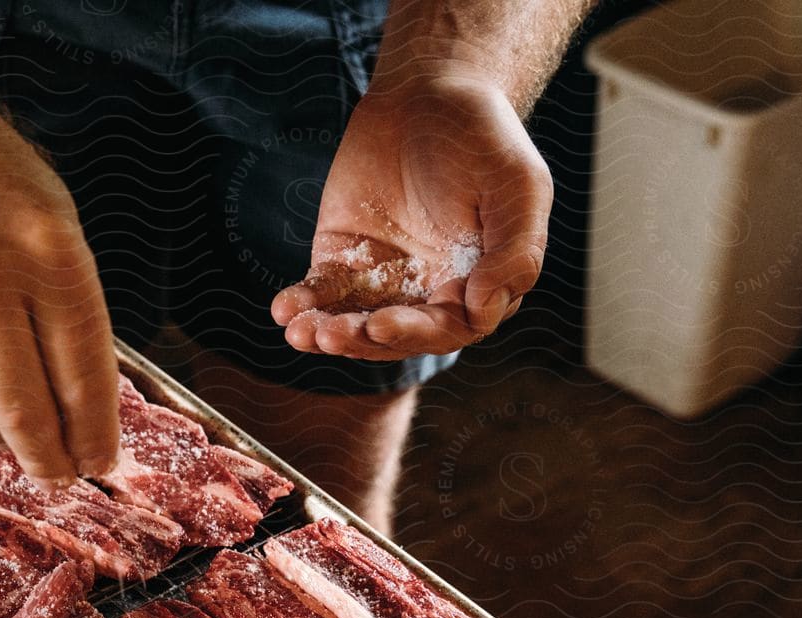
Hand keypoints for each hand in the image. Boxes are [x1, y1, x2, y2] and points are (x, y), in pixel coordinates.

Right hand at [0, 113, 117, 480]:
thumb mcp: (52, 226)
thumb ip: (68, 315)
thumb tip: (80, 420)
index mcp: (42, 246)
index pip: (80, 372)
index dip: (93, 432)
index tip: (98, 464)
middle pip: (20, 408)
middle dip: (45, 456)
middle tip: (56, 474)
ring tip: (6, 424)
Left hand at [271, 71, 551, 360]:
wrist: (429, 94)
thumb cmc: (484, 139)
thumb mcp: (517, 189)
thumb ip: (514, 252)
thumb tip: (484, 310)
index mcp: (476, 286)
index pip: (445, 329)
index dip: (413, 334)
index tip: (379, 325)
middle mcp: (428, 292)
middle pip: (393, 334)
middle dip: (359, 338)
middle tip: (329, 335)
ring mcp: (384, 279)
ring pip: (353, 321)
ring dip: (327, 332)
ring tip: (301, 332)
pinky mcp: (344, 259)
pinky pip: (321, 292)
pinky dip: (302, 304)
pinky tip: (283, 309)